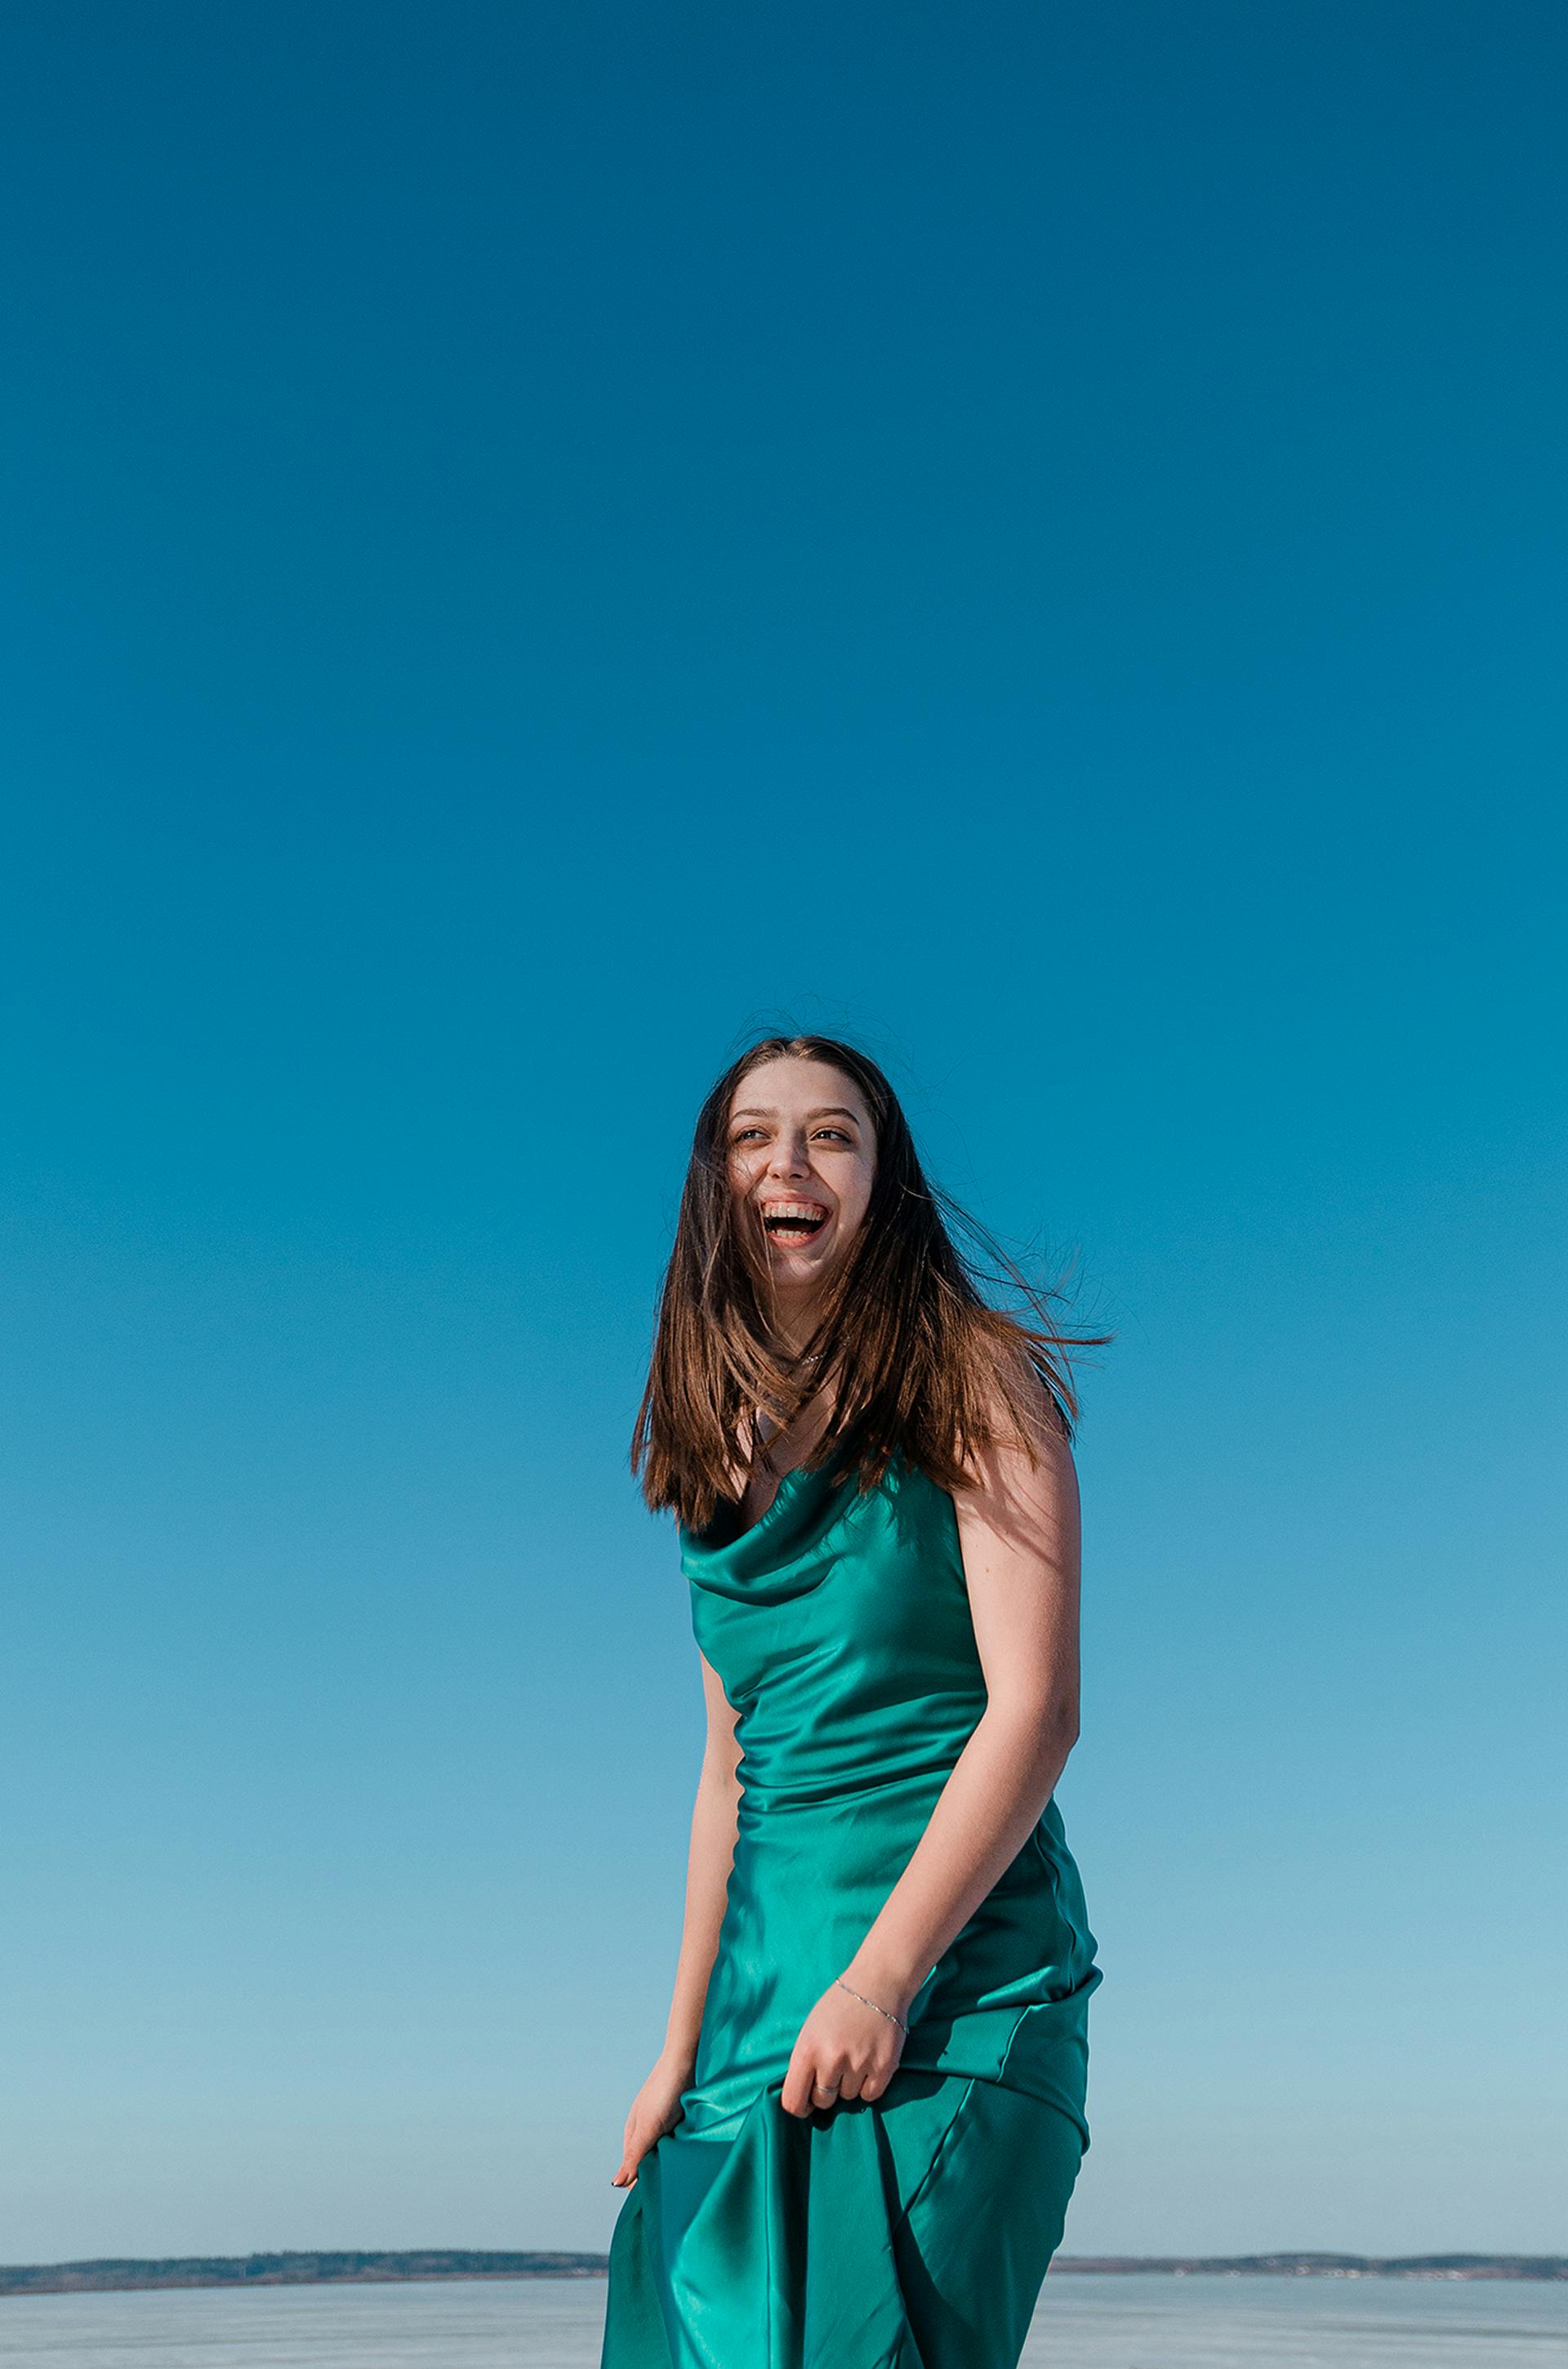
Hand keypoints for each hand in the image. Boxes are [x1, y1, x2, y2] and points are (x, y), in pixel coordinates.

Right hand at [611, 2053, 690, 2186]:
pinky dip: (686, 2150)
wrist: (689, 2059)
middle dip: (659, 2174)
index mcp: (634, 2133)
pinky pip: (682, 2142)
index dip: (642, 2185)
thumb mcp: (648, 2128)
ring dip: (674, 2162)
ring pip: (667, 2152)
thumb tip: (616, 2184)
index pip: (634, 2169)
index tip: (655, 2204)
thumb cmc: (665, 2092)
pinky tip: (693, 2156)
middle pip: (651, 2161)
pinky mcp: (683, 2118)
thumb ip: (633, 2157)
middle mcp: (648, 2129)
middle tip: (673, 2191)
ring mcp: (666, 2123)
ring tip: (685, 2175)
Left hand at [780, 1977, 906, 2118]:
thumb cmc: (839, 2005)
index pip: (793, 2101)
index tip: (806, 2102)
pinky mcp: (884, 2066)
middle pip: (822, 2101)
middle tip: (835, 2069)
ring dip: (850, 2084)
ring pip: (848, 2097)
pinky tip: (869, 2063)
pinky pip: (871, 2095)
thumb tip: (802, 2096)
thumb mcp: (811, 2028)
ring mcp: (859, 2063)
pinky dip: (869, 2085)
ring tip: (855, 2056)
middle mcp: (831, 2059)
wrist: (878, 1982)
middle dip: (826, 2091)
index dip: (799, 2106)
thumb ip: (805, 2061)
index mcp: (807, 2049)